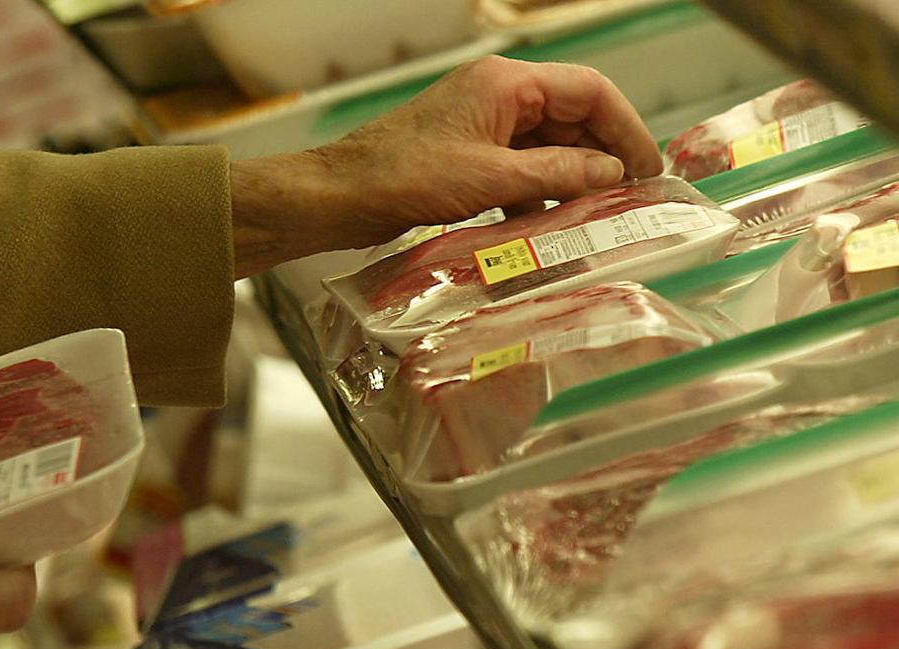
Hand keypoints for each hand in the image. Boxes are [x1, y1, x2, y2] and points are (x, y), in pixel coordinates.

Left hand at [230, 55, 663, 275]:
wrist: (340, 194)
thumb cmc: (403, 176)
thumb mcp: (491, 179)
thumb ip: (556, 176)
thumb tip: (610, 175)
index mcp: (508, 84)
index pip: (590, 92)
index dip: (626, 129)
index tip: (647, 170)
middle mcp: (499, 95)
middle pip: (572, 120)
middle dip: (601, 160)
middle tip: (628, 202)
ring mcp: (482, 124)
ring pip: (547, 148)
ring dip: (570, 182)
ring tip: (593, 220)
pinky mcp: (467, 154)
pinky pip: (519, 169)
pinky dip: (537, 194)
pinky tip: (546, 226)